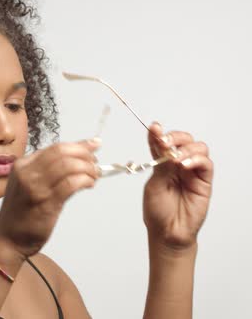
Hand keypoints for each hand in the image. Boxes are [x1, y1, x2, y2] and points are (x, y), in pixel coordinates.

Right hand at [0, 138, 101, 257]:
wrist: (7, 239)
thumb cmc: (20, 214)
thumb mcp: (28, 185)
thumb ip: (47, 171)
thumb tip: (75, 158)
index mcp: (22, 165)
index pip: (55, 147)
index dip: (78, 145)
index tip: (94, 145)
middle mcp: (26, 172)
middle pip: (62, 152)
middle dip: (84, 155)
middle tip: (95, 164)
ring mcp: (35, 187)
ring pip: (68, 165)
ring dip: (87, 168)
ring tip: (93, 176)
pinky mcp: (46, 203)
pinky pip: (71, 183)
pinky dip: (84, 180)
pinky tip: (88, 184)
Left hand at [143, 122, 213, 250]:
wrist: (167, 232)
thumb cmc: (158, 211)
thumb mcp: (154, 184)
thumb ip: (161, 165)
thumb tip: (163, 144)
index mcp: (163, 164)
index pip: (163, 143)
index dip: (158, 133)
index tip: (154, 127)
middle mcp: (179, 165)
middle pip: (184, 140)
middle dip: (175, 137)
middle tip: (165, 142)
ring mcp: (193, 172)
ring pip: (198, 148)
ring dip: (186, 149)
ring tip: (175, 159)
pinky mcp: (204, 182)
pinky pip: (206, 164)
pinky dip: (196, 160)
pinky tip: (184, 165)